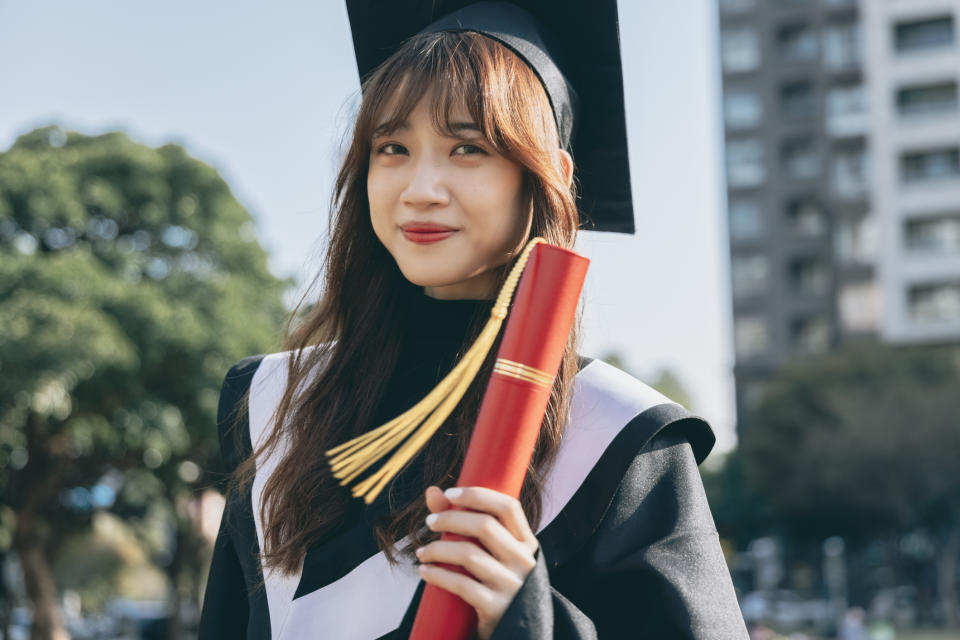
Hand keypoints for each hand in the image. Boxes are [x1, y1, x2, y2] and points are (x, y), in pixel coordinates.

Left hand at [417, 485, 539, 639]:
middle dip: (450, 519)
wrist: (513, 628)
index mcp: (526, 542)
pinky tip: (425, 571)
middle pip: (484, 526)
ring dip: (437, 549)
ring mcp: (512, 585)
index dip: (478, 495)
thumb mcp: (490, 552)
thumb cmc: (494, 580)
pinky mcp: (496, 608)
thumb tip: (432, 491)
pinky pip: (462, 585)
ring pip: (469, 554)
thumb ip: (462, 521)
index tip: (449, 493)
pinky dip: (438, 575)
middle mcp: (524, 561)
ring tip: (421, 552)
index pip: (508, 506)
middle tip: (429, 522)